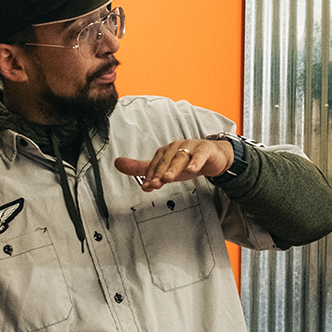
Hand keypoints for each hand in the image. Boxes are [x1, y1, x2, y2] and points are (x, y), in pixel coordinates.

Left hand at [115, 139, 234, 190]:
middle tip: (154, 184)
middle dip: (160, 173)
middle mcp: (177, 146)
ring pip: (181, 157)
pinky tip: (193, 169)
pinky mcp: (206, 149)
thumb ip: (142, 168)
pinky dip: (196, 162)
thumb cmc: (188, 162)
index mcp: (166, 151)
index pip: (155, 163)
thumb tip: (117, 163)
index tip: (146, 186)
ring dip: (174, 168)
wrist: (213, 158)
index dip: (150, 174)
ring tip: (168, 178)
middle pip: (167, 160)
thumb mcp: (165, 169)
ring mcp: (192, 146)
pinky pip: (200, 154)